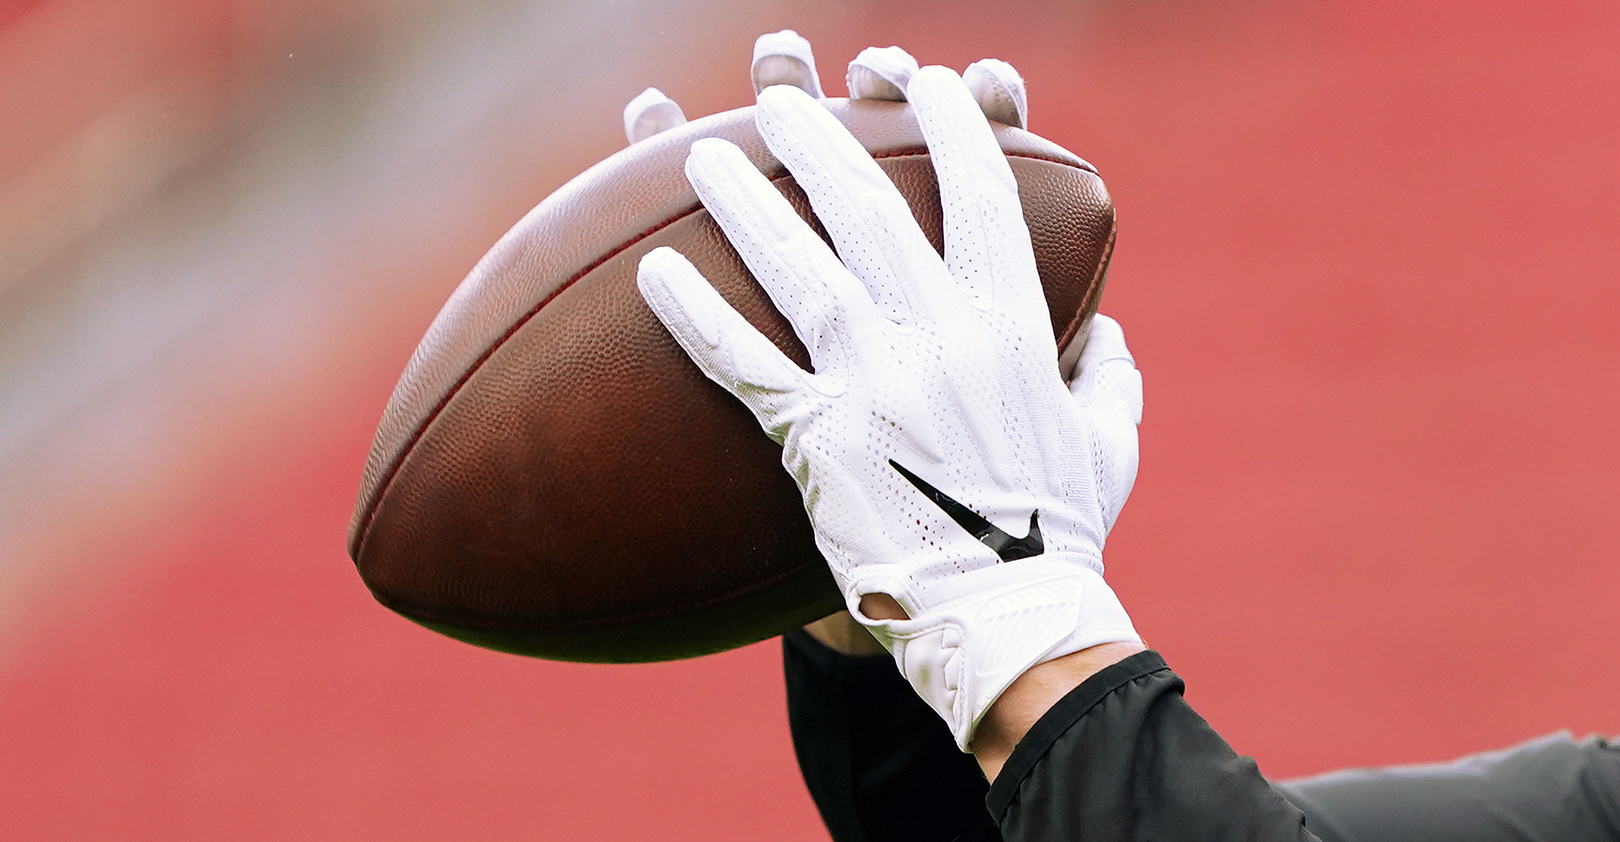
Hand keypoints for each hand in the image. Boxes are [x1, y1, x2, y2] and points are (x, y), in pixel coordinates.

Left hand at [635, 66, 1140, 748]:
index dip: (951, 122)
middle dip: (819, 137)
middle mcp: (941, 335)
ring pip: (796, 266)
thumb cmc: (1060, 529)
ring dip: (744, 201)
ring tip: (701, 153)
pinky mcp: (817, 437)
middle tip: (778, 97)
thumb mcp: (1110, 439)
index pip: (981, 190)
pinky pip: (744, 362)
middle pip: (867, 205)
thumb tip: (1111, 330)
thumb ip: (1110, 371)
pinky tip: (654, 275)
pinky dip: (695, 316)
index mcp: (1015, 322)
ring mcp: (875, 382)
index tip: (923, 80)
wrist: (1008, 617)